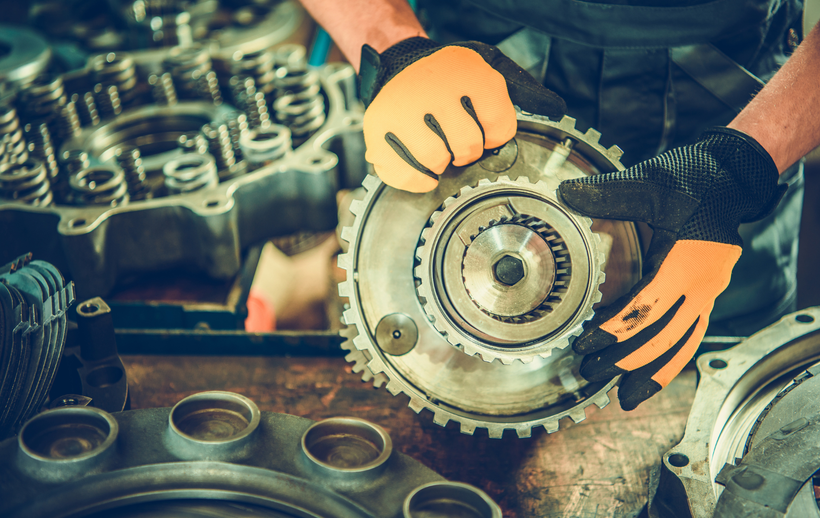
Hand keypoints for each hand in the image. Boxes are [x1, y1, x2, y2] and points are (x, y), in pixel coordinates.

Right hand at [360, 37, 565, 192]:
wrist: (400, 66)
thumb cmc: (449, 78)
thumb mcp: (488, 72)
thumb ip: (523, 92)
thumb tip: (554, 109)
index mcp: (468, 72)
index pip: (499, 127)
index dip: (493, 136)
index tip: (484, 128)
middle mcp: (432, 87)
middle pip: (466, 146)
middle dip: (465, 149)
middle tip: (456, 139)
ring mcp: (401, 109)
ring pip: (434, 159)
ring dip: (440, 162)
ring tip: (437, 147)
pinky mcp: (378, 129)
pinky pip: (402, 172)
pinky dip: (415, 179)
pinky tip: (422, 169)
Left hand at [558, 127, 785, 409]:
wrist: (731, 179)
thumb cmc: (692, 179)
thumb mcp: (649, 181)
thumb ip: (609, 193)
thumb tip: (565, 193)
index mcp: (684, 263)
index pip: (645, 308)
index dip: (614, 331)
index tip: (584, 346)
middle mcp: (700, 286)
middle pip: (662, 337)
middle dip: (625, 361)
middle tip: (590, 373)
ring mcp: (707, 294)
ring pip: (682, 346)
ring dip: (651, 373)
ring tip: (624, 398)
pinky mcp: (706, 296)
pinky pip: (692, 338)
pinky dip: (672, 362)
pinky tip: (652, 377)